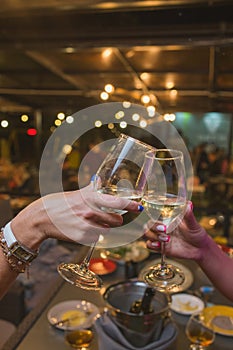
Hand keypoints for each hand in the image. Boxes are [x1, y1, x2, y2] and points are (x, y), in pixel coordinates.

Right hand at [11, 183, 142, 247]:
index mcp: (90, 198)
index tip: (139, 207)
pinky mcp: (82, 238)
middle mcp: (90, 211)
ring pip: (107, 230)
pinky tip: (84, 230)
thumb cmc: (60, 203)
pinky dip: (93, 236)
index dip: (131, 206)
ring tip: (93, 223)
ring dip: (104, 228)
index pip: (117, 203)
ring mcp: (86, 226)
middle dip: (116, 220)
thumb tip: (99, 180)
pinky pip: (96, 239)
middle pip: (116, 220)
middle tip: (112, 218)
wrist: (43, 217)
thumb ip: (91, 189)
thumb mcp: (77, 194)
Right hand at [144, 202, 208, 261]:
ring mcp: (160, 236)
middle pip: (148, 223)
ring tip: (167, 239)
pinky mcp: (161, 247)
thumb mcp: (193, 224)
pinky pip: (149, 245)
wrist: (200, 249)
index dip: (147, 210)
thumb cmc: (197, 233)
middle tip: (164, 229)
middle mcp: (162, 226)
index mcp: (168, 217)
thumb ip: (189, 215)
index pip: (154, 212)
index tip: (148, 211)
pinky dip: (152, 244)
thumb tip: (188, 204)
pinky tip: (160, 245)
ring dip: (154, 235)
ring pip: (147, 233)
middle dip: (153, 226)